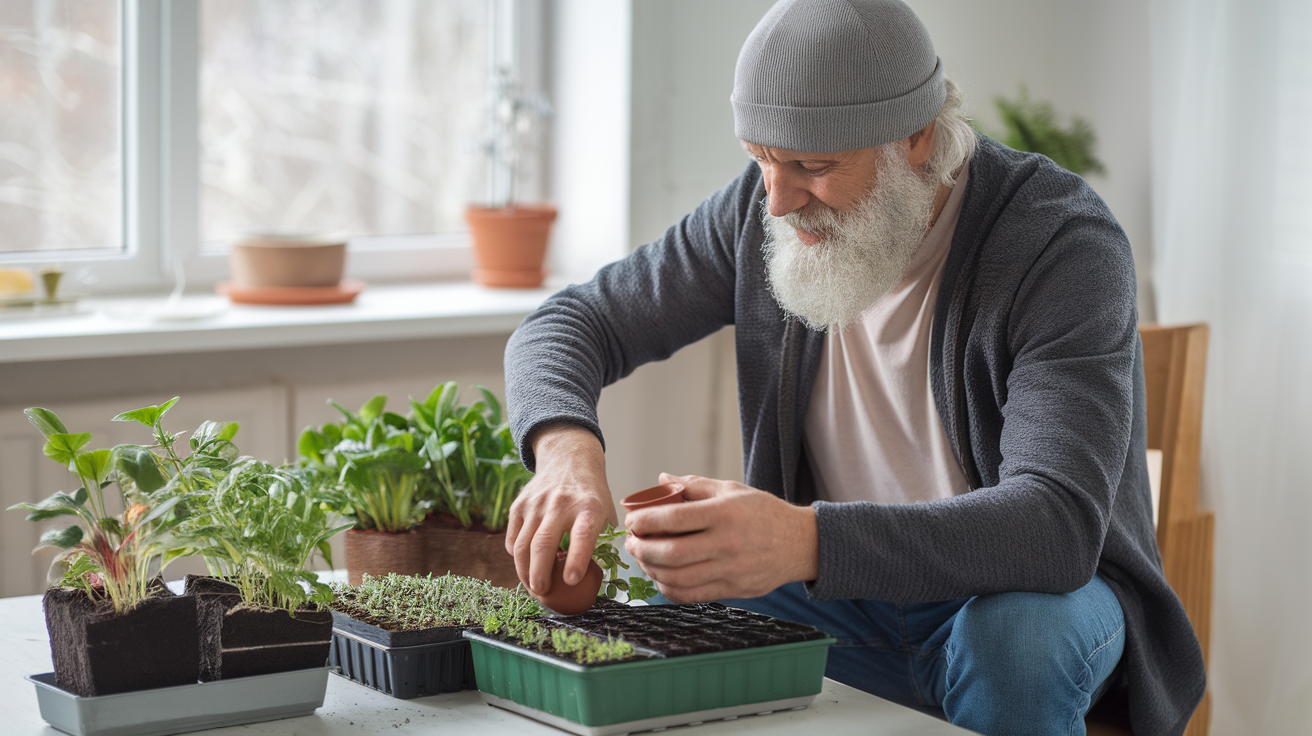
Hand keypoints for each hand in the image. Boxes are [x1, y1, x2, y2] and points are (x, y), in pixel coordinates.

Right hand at [505, 423, 615, 595]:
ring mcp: (536, 503)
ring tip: (532, 587)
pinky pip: (513, 537)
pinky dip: (516, 556)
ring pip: (523, 545)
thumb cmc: (591, 496)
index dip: (577, 560)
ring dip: (524, 572)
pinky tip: (524, 566)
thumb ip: (600, 543)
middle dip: (540, 576)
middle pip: (543, 544)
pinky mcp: (519, 504)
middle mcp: (560, 503)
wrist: (569, 460)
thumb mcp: (606, 514)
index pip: (582, 535)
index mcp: (589, 507)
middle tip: (543, 594)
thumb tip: (588, 581)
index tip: (572, 581)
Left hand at [623, 472, 817, 602]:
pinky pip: (690, 595)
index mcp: (724, 513)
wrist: (800, 543)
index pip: (673, 518)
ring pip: (677, 578)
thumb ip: (693, 486)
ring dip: (651, 569)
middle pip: (670, 553)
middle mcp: (726, 544)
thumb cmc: (762, 512)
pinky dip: (668, 588)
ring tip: (643, 557)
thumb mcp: (731, 490)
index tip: (632, 520)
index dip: (644, 521)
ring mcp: (729, 570)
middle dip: (641, 548)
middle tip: (631, 542)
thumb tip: (659, 480)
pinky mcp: (732, 590)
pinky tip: (661, 576)